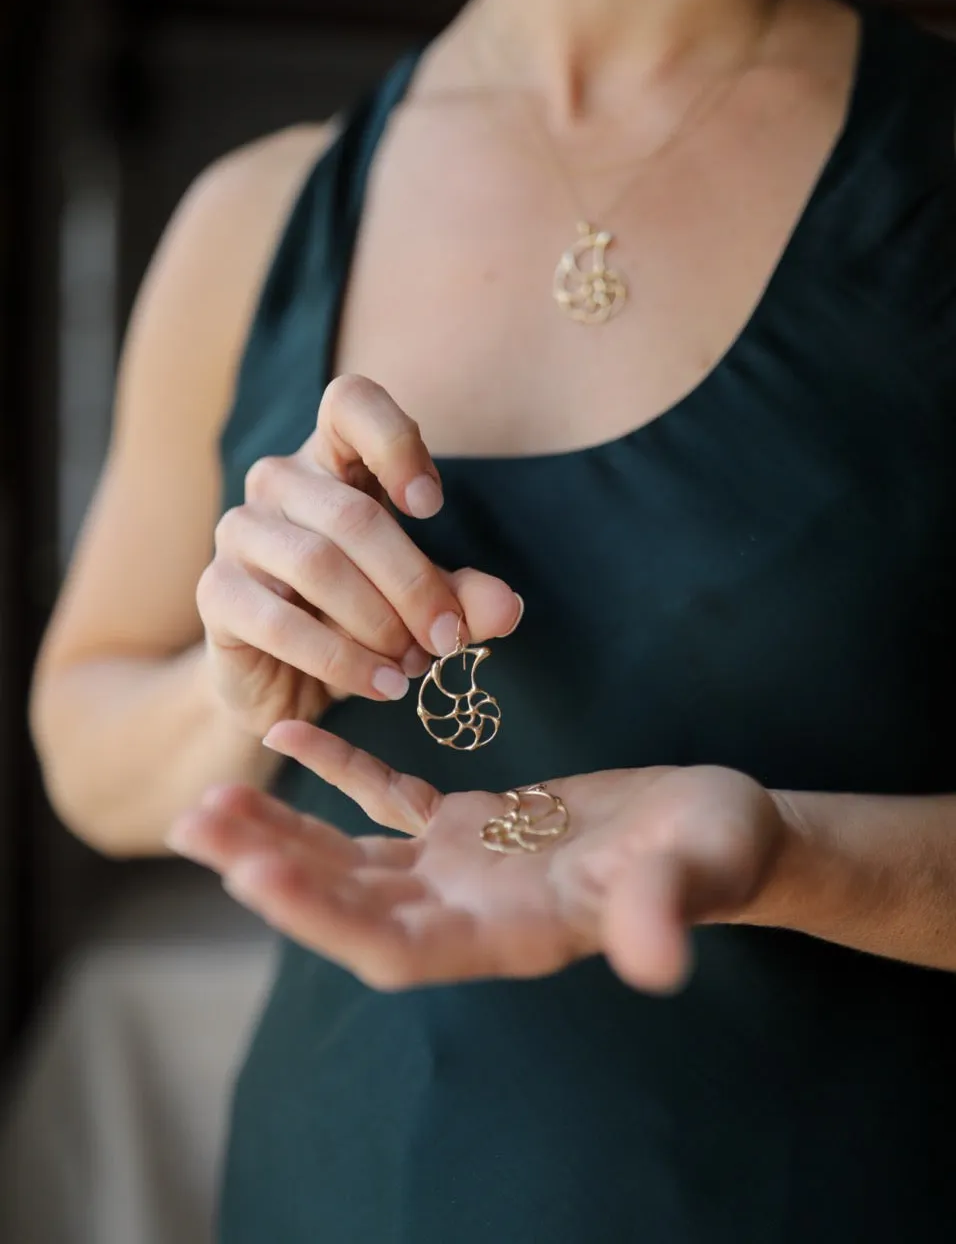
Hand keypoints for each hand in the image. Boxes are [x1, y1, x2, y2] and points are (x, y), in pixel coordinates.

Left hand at [167, 723, 788, 992]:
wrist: (719, 826)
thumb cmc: (719, 850)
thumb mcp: (699, 868)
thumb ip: (665, 909)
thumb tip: (655, 960)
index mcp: (510, 933)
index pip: (395, 942)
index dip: (325, 916)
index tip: (255, 873)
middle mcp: (471, 912)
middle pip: (350, 902)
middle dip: (272, 868)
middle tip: (195, 824)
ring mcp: (465, 869)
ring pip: (355, 856)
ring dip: (285, 830)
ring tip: (212, 797)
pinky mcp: (473, 825)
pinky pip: (392, 800)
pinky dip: (343, 774)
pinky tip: (295, 735)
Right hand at [196, 374, 521, 735]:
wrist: (284, 683)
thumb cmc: (357, 622)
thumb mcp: (421, 607)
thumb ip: (463, 599)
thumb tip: (507, 608)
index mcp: (332, 460)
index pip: (351, 402)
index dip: (394, 441)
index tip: (432, 506)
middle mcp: (279, 483)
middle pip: (354, 513)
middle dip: (413, 584)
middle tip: (445, 639)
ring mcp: (240, 532)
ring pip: (318, 564)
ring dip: (377, 624)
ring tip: (411, 666)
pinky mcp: (216, 592)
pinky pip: (278, 620)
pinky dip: (339, 659)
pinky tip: (379, 685)